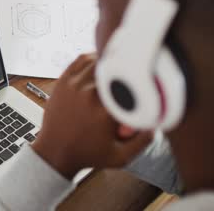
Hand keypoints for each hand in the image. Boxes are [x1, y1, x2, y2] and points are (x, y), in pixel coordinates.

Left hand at [32, 53, 152, 178]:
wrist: (55, 152)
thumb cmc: (86, 154)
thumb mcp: (120, 157)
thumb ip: (143, 141)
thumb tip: (157, 121)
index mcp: (105, 111)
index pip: (132, 84)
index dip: (141, 81)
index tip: (145, 84)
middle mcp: (89, 95)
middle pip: (117, 68)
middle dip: (126, 71)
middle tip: (131, 76)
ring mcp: (74, 86)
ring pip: (99, 60)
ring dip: (110, 63)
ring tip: (117, 69)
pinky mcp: (63, 82)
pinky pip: (81, 60)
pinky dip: (93, 57)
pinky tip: (100, 63)